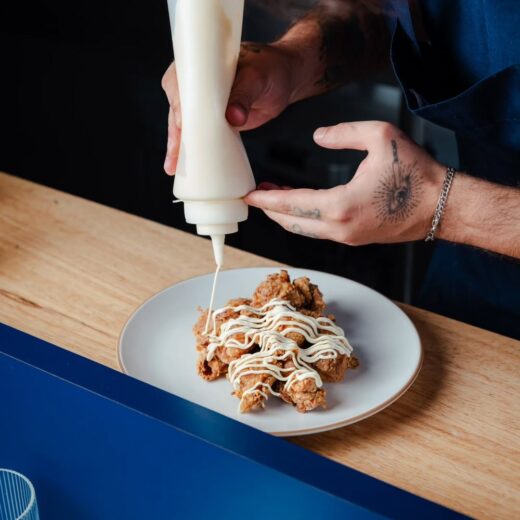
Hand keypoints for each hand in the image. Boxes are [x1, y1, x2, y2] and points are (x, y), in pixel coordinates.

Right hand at [161, 42, 298, 174]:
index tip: (183, 124)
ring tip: (174, 166)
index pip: (180, 83)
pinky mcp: (212, 119)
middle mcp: (196, 83)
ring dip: (178, 146)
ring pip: (184, 125)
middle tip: (175, 155)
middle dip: (174, 132)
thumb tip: (233, 116)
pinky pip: (198, 134)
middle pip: (178, 109)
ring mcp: (202, 103)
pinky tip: (183, 165)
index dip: (179, 104)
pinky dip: (192, 149)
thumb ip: (245, 95)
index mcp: (200, 64)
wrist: (283, 80)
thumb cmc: (270, 69)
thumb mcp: (257, 79)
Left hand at [245, 121, 445, 244]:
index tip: (248, 195)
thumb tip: (318, 136)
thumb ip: (344, 133)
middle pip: (292, 223)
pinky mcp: (356, 239)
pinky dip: (304, 220)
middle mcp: (340, 228)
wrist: (443, 206)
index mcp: (341, 206)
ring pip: (305, 230)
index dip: (267, 199)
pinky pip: (320, 231)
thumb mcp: (381, 137)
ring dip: (286, 216)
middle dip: (271, 209)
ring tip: (273, 198)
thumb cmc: (417, 174)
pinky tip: (301, 207)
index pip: (292, 205)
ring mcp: (348, 238)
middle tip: (256, 194)